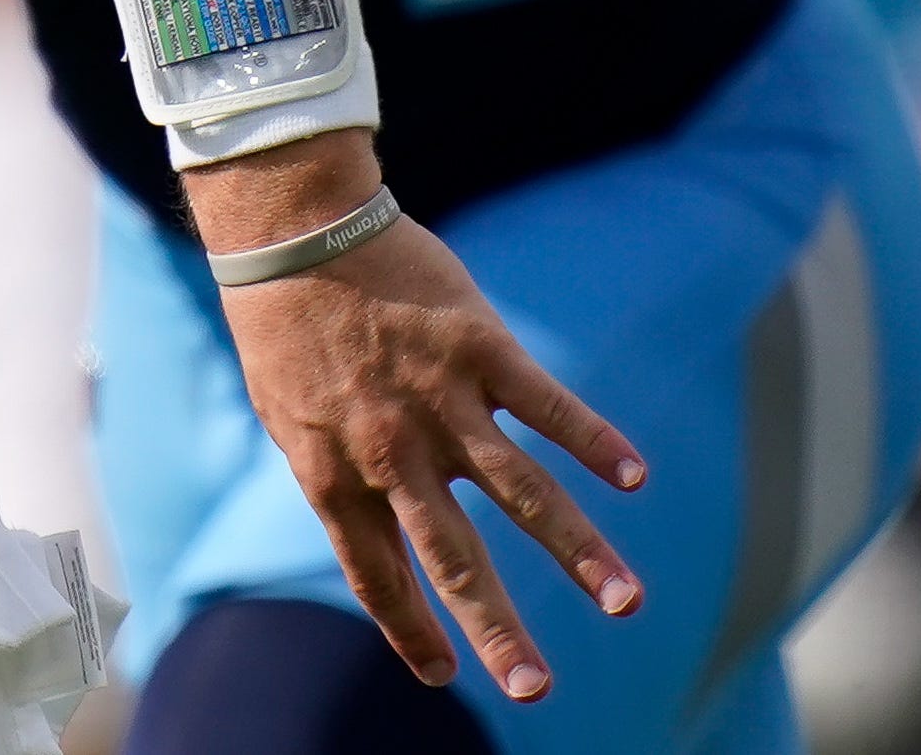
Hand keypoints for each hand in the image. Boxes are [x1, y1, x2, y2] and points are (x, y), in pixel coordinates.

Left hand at [192, 140, 646, 700]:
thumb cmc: (286, 330)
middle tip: (536, 689)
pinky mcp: (478, 346)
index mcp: (335, 475)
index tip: (447, 678)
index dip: (411, 630)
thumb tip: (377, 547)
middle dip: (499, 629)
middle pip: (454, 557)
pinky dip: (592, 439)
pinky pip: (545, 404)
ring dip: (577, 550)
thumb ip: (339, 482)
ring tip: (625, 600)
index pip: (378, 576)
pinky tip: (634, 475)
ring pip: (520, 492)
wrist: (293, 232)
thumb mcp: (291, 422)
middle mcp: (391, 451)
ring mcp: (439, 400)